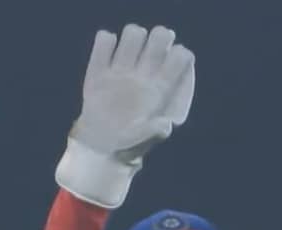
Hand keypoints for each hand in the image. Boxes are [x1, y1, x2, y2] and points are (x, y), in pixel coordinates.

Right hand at [73, 24, 194, 162]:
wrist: (100, 146)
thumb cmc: (128, 145)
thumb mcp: (142, 145)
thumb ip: (154, 134)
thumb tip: (166, 125)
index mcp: (162, 87)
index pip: (181, 56)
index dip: (179, 56)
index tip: (169, 68)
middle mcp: (146, 72)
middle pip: (160, 35)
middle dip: (158, 40)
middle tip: (147, 60)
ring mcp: (123, 68)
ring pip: (134, 32)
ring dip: (131, 38)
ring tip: (123, 62)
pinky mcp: (100, 69)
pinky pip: (104, 40)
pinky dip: (105, 42)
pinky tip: (104, 63)